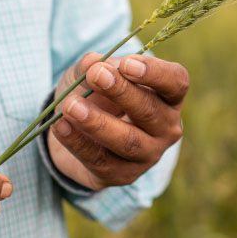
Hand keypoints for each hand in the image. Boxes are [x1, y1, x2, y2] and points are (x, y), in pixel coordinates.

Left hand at [49, 53, 187, 189]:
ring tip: (71, 106)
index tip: (127, 63)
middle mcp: (166, 128)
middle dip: (121, 92)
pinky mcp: (122, 175)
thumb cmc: (97, 95)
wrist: (79, 133)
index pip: (175, 82)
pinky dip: (77, 142)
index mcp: (168, 96)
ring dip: (97, 122)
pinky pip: (100, 160)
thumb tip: (92, 62)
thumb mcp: (92, 73)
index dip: (154, 73)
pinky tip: (60, 125)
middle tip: (95, 76)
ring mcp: (147, 155)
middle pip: (150, 110)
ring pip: (127, 141)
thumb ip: (92, 65)